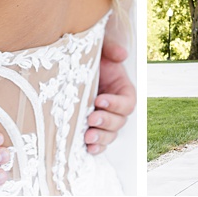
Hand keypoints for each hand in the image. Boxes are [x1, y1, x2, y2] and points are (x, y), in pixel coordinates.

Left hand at [85, 38, 135, 154]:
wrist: (70, 66)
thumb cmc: (88, 56)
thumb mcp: (100, 48)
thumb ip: (111, 49)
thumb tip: (122, 54)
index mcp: (123, 89)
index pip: (127, 102)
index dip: (116, 104)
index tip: (99, 99)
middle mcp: (115, 107)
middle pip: (120, 121)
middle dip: (106, 122)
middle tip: (91, 118)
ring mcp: (104, 119)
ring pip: (110, 134)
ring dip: (101, 137)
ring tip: (88, 137)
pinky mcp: (91, 127)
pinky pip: (99, 143)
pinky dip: (96, 148)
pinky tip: (88, 148)